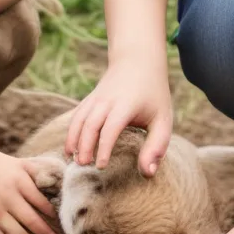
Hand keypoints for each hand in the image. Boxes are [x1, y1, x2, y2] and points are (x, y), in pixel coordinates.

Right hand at [64, 58, 172, 176]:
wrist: (138, 60)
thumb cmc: (153, 95)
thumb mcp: (163, 119)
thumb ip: (156, 147)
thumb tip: (147, 173)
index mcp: (126, 105)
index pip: (110, 127)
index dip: (104, 148)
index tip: (101, 166)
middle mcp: (107, 100)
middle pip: (90, 124)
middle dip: (84, 146)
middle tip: (82, 167)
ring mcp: (96, 98)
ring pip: (79, 119)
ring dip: (73, 139)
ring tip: (73, 159)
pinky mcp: (90, 99)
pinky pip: (76, 115)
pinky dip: (71, 131)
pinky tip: (70, 147)